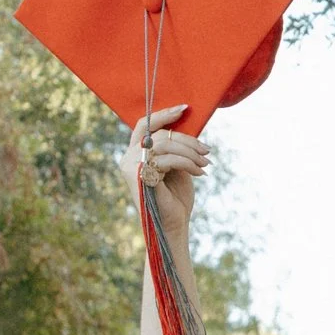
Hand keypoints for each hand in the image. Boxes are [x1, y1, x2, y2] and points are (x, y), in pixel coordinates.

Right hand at [129, 104, 207, 256]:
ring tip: (205, 164)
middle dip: (187, 140)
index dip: (163, 114)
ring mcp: (131, 167)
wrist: (173, 225)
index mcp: (134, 154)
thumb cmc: (175, 197)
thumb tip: (188, 125)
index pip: (144, 125)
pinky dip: (187, 164)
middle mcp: (127, 159)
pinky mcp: (140, 177)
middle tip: (206, 151)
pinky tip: (199, 173)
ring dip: (190, 153)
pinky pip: (167, 160)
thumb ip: (174, 147)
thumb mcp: (177, 165)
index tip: (185, 108)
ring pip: (165, 145)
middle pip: (160, 135)